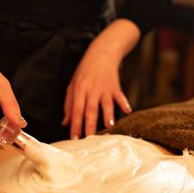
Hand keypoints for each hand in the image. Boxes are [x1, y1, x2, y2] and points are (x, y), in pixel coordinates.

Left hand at [62, 19, 138, 137]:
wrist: (101, 53)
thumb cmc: (85, 71)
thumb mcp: (73, 85)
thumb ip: (68, 104)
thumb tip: (65, 123)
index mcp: (79, 89)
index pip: (76, 110)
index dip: (75, 124)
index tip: (74, 137)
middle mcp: (92, 90)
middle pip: (90, 110)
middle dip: (90, 125)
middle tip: (89, 139)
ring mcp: (104, 88)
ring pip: (106, 104)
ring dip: (108, 115)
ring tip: (108, 127)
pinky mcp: (115, 86)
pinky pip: (120, 96)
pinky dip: (124, 103)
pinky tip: (127, 111)